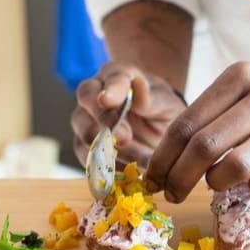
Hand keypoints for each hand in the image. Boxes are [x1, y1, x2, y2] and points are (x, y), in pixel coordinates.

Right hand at [72, 62, 186, 169]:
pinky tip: (127, 173)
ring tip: (137, 162)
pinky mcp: (85, 146)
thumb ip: (152, 98)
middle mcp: (95, 95)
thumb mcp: (166, 102)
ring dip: (109, 150)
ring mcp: (86, 121)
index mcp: (118, 76)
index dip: (109, 90)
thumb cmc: (162, 109)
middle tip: (124, 138)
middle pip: (86, 103)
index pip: (110, 79)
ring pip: (84, 133)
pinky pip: (89, 159)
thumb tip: (138, 86)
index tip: (108, 100)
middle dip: (104, 121)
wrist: (158, 130)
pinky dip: (107, 168)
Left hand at [144, 62, 249, 202]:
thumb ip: (211, 113)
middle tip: (172, 194)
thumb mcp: (247, 86)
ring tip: (216, 183)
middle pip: (206, 146)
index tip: (152, 178)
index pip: (187, 123)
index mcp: (242, 75)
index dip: (163, 157)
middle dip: (179, 178)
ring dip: (216, 183)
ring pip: (237, 166)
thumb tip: (167, 159)